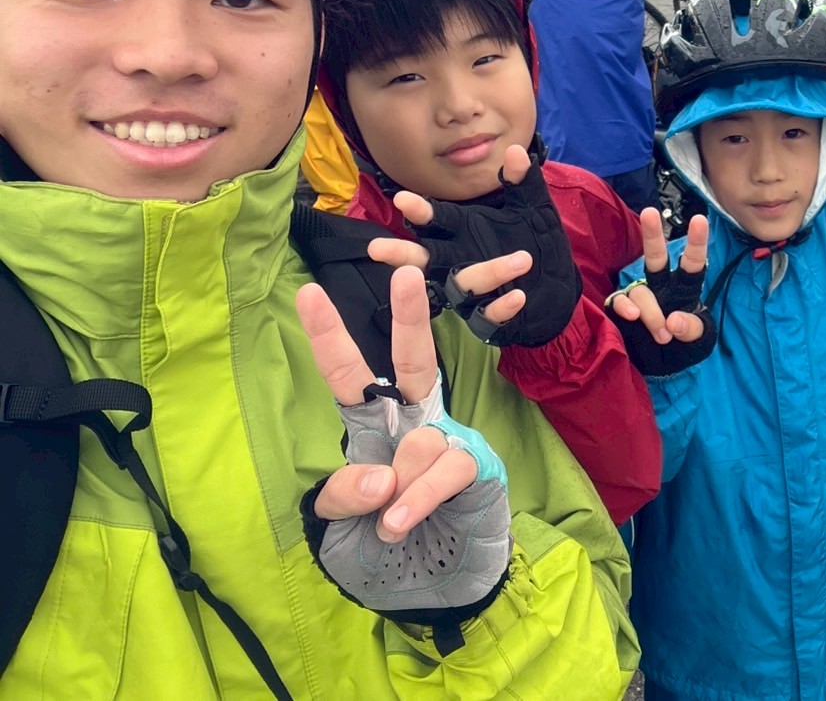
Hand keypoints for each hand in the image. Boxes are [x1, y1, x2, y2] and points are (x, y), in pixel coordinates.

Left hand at [296, 267, 511, 615]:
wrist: (437, 592)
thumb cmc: (384, 552)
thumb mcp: (339, 531)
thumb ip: (343, 498)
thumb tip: (380, 476)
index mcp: (377, 431)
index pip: (350, 378)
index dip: (329, 338)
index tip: (308, 294)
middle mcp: (415, 425)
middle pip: (412, 362)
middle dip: (409, 317)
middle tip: (406, 274)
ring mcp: (450, 443)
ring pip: (420, 441)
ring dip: (399, 489)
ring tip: (390, 526)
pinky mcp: (478, 468)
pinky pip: (445, 469)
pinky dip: (419, 498)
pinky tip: (400, 523)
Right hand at [367, 145, 581, 347]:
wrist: (559, 285)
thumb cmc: (535, 241)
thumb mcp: (532, 207)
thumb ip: (521, 181)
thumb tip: (516, 152)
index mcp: (463, 232)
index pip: (436, 220)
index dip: (419, 212)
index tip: (401, 200)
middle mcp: (460, 261)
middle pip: (426, 259)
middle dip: (403, 254)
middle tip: (379, 248)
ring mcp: (473, 292)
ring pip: (462, 287)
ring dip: (487, 274)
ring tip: (521, 261)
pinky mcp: (491, 316)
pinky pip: (488, 316)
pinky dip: (502, 306)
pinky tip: (518, 296)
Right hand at [607, 208, 715, 375]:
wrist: (658, 369)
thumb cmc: (682, 349)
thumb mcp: (698, 344)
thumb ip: (692, 330)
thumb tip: (674, 321)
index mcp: (684, 292)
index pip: (692, 265)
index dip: (696, 243)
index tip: (699, 220)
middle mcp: (661, 289)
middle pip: (656, 258)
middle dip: (652, 236)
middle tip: (649, 212)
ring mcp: (640, 298)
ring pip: (641, 291)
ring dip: (651, 312)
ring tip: (663, 335)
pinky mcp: (621, 310)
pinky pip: (619, 301)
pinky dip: (625, 307)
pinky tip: (632, 317)